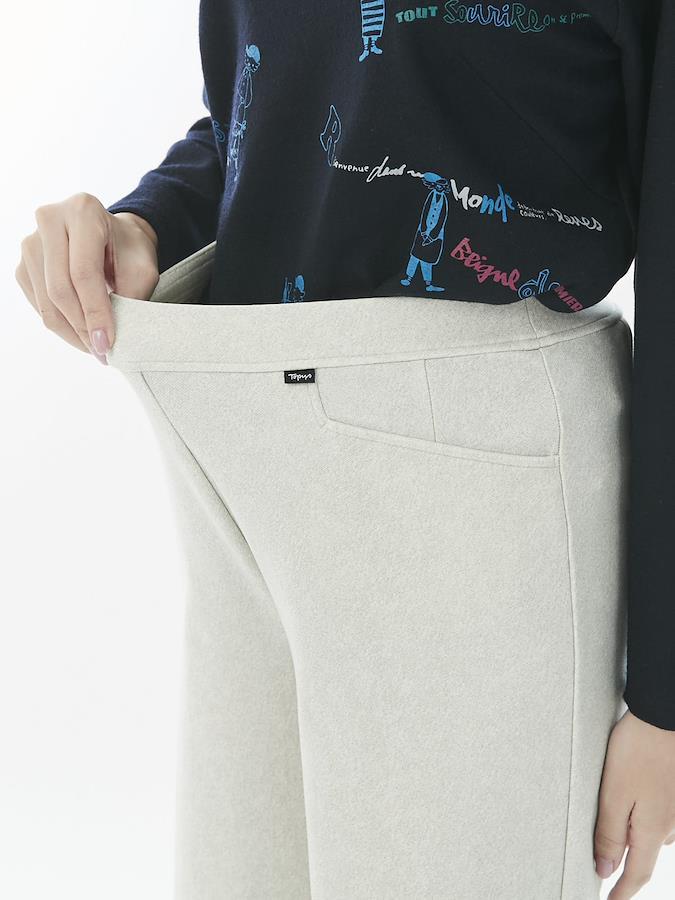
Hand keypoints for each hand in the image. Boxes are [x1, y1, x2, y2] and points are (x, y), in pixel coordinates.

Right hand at [15, 193, 159, 362]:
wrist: (113, 236)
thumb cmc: (129, 250)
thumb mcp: (142, 270)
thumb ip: (129, 298)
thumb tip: (106, 337)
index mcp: (83, 211)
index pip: (83, 272)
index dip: (95, 313)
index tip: (107, 343)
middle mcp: (50, 219)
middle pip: (60, 288)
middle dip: (82, 328)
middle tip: (102, 352)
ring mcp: (31, 241)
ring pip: (45, 301)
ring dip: (71, 332)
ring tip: (94, 346)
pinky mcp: (24, 264)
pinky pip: (38, 305)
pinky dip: (60, 325)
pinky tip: (80, 332)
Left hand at [594, 709, 674, 897]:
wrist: (664, 717)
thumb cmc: (638, 751)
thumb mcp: (614, 793)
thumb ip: (609, 833)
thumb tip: (606, 870)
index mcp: (653, 830)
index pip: (637, 874)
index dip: (622, 893)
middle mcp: (669, 825)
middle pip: (644, 854)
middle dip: (626, 863)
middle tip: (603, 870)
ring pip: (651, 833)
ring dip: (634, 836)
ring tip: (613, 833)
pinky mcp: (674, 792)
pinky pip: (658, 815)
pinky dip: (642, 818)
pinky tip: (632, 803)